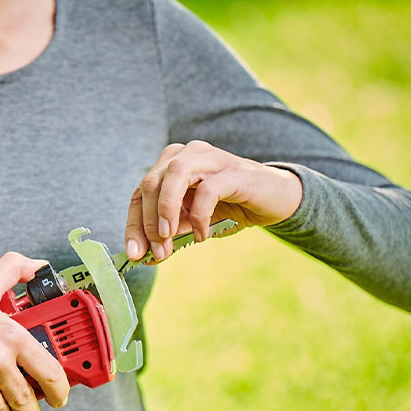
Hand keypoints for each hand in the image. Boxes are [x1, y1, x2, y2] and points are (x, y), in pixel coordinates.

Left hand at [125, 140, 302, 260]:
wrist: (276, 199)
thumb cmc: (230, 209)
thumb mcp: (192, 224)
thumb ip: (170, 235)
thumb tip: (145, 256)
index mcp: (171, 164)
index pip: (140, 192)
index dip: (134, 224)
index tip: (134, 253)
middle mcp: (187, 154)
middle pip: (151, 183)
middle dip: (149, 222)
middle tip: (156, 252)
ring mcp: (210, 158)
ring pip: (174, 176)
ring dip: (166, 212)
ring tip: (169, 239)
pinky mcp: (234, 171)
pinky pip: (207, 190)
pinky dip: (198, 216)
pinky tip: (201, 235)